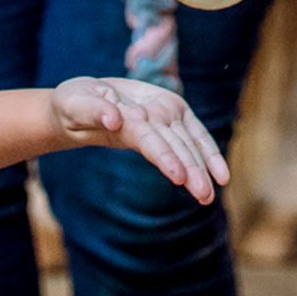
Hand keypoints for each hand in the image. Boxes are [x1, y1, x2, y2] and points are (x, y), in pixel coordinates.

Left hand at [50, 76, 226, 202]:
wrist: (82, 99)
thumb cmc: (77, 102)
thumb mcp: (75, 104)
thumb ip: (93, 110)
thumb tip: (114, 119)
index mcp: (130, 106)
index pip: (150, 135)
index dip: (165, 155)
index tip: (179, 177)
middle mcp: (153, 108)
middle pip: (174, 142)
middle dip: (191, 168)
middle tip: (203, 195)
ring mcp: (166, 112)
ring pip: (188, 143)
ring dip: (201, 169)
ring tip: (209, 195)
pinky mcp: (173, 120)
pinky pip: (195, 138)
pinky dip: (208, 155)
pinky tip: (221, 176)